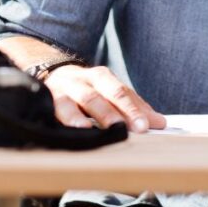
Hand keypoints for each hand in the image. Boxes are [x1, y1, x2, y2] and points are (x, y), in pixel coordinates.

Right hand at [43, 64, 166, 133]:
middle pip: (105, 95)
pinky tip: (78, 129)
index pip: (122, 92)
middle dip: (121, 112)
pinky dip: (69, 118)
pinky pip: (58, 108)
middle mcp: (84, 79)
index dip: (136, 109)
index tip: (149, 125)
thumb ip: (132, 107)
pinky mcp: (48, 99)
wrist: (47, 78)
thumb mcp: (107, 94)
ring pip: (84, 99)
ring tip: (110, 128)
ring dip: (96, 114)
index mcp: (102, 77)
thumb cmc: (84, 91)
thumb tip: (160, 123)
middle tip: (136, 128)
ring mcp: (65, 88)